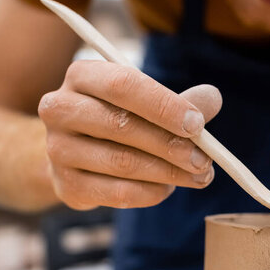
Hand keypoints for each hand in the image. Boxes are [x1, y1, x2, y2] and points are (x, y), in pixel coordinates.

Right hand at [39, 60, 221, 209]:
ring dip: (168, 172)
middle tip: (205, 160)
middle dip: (171, 145)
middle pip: (122, 126)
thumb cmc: (120, 118)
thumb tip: (211, 99)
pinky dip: (150, 192)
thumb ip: (182, 100)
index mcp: (82, 75)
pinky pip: (116, 193)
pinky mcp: (66, 185)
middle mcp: (60, 108)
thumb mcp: (148, 101)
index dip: (164, 105)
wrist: (76, 154)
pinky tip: (168, 188)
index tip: (198, 124)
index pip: (123, 85)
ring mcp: (57, 149)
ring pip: (122, 162)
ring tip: (198, 177)